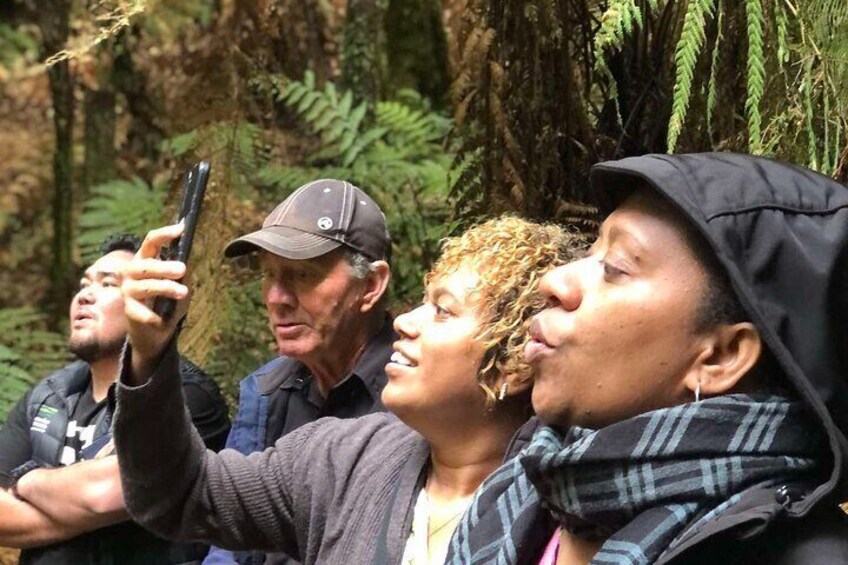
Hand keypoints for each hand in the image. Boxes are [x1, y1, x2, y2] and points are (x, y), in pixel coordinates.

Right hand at [121, 222, 189, 383]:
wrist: (156, 333)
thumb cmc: (168, 303)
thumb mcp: (181, 286)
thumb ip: (183, 275)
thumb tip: (187, 264)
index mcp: (145, 261)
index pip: (150, 242)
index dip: (164, 234)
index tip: (181, 228)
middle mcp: (132, 273)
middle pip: (145, 265)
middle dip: (164, 266)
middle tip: (183, 269)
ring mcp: (128, 292)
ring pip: (145, 286)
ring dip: (165, 288)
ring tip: (183, 291)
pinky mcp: (129, 311)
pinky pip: (142, 312)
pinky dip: (155, 316)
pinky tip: (162, 319)